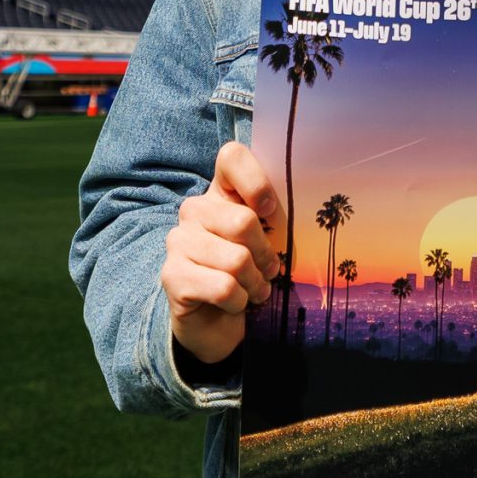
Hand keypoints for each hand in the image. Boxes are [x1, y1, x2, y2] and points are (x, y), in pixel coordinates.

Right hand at [162, 138, 282, 367]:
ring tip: (254, 290)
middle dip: (266, 255)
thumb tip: (304, 207)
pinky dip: (239, 301)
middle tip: (268, 271)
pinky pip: (223, 288)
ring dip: (255, 284)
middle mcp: (193, 210)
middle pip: (244, 221)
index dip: (257, 182)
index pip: (232, 156)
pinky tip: (235, 303)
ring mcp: (179, 242)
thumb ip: (277, 219)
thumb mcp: (267, 240)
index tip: (270, 211)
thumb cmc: (250, 272)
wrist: (217, 321)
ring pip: (236, 261)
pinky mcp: (172, 276)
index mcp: (220, 192)